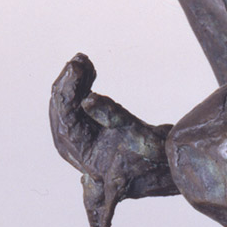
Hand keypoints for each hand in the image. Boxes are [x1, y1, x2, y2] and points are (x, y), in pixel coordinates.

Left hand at [49, 54, 175, 226]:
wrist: (164, 166)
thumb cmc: (154, 157)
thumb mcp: (139, 136)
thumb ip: (113, 117)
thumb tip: (87, 100)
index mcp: (86, 155)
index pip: (66, 120)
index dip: (67, 92)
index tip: (74, 68)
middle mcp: (79, 149)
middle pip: (61, 112)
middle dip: (67, 84)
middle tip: (77, 61)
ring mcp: (83, 139)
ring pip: (69, 107)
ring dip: (74, 83)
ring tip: (83, 61)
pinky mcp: (90, 129)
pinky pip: (78, 106)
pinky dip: (82, 87)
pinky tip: (90, 72)